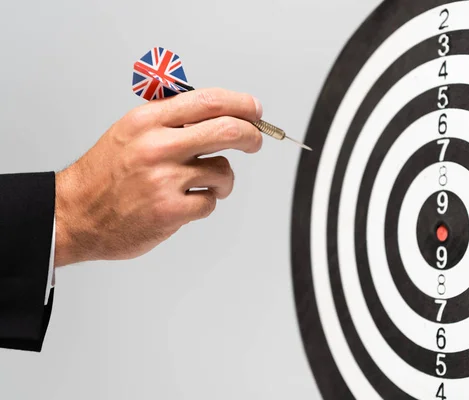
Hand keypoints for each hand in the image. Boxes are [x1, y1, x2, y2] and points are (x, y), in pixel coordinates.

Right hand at [54, 88, 262, 266]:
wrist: (74, 214)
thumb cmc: (105, 175)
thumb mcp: (129, 132)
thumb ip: (169, 121)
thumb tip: (216, 114)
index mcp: (147, 121)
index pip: (207, 101)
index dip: (240, 104)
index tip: (255, 110)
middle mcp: (156, 146)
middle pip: (227, 130)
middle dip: (251, 135)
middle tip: (255, 141)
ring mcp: (164, 180)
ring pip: (223, 171)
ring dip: (223, 180)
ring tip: (205, 184)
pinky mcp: (170, 211)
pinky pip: (210, 202)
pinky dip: (206, 202)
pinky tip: (188, 203)